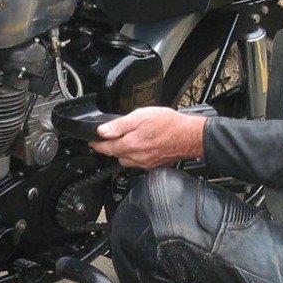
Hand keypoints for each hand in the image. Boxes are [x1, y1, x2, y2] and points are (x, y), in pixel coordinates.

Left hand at [87, 106, 206, 169]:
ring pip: (126, 161)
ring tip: (126, 142)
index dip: (96, 144)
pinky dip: (135, 157)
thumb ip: (119, 125)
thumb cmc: (169, 124)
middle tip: (108, 139)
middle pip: (115, 155)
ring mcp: (145, 164)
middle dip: (110, 147)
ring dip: (123, 153)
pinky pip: (139, 164)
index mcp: (129, 145)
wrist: (189, 136)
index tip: (92, 142)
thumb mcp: (140, 116)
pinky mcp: (154, 166)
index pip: (105, 148)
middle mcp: (136, 158)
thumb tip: (102, 131)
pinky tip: (141, 148)